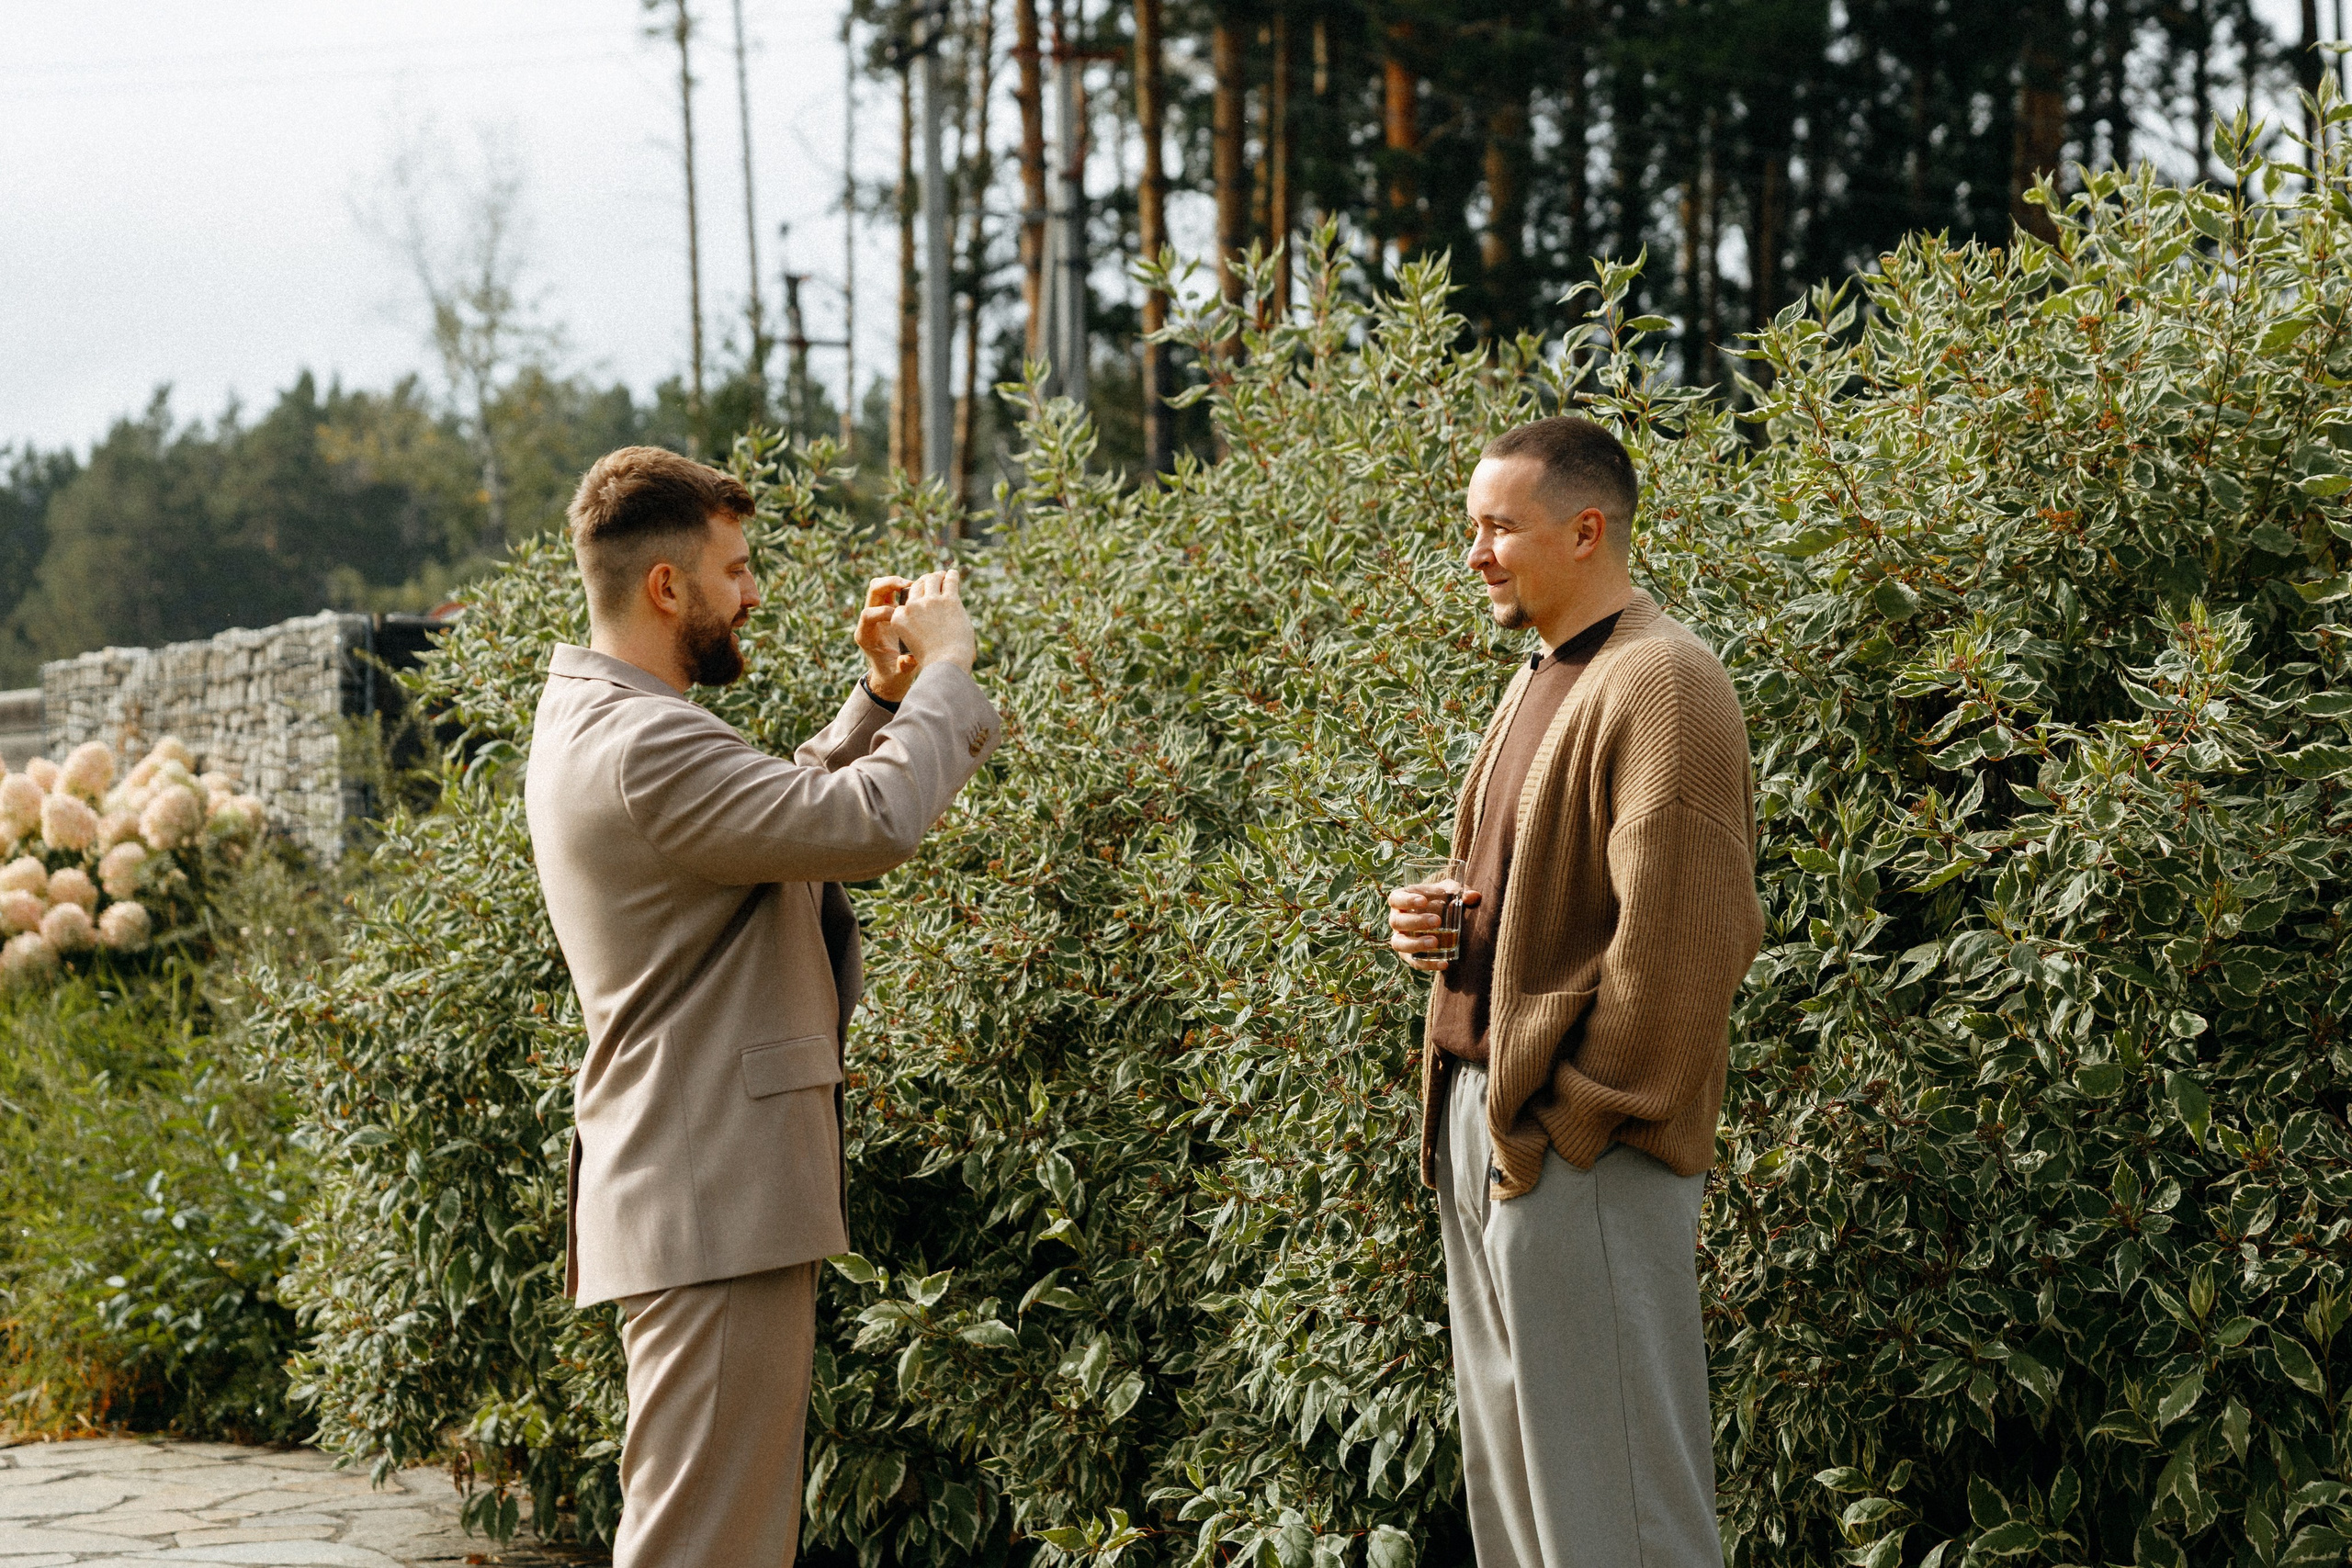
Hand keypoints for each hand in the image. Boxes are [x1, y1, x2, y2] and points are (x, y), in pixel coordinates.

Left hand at [856, 576, 918, 700]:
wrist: (891, 674)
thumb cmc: (894, 675)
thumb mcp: (899, 675)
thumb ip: (904, 666)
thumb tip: (908, 659)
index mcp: (866, 636)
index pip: (868, 614)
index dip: (883, 612)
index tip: (900, 617)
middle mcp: (869, 620)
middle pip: (873, 591)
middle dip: (889, 584)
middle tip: (909, 585)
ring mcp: (878, 612)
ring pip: (881, 586)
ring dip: (897, 582)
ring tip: (916, 586)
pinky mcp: (889, 609)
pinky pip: (892, 590)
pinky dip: (905, 587)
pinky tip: (920, 592)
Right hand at [889, 569, 977, 675]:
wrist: (946, 663)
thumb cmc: (931, 659)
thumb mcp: (911, 642)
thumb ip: (914, 626)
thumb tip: (922, 617)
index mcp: (899, 618)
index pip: (905, 600)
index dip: (914, 596)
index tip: (920, 595)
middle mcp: (912, 607)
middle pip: (917, 586)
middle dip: (925, 581)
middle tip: (933, 579)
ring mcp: (931, 602)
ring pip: (932, 579)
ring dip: (937, 576)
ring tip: (943, 575)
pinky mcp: (950, 600)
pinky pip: (950, 581)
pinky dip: (952, 576)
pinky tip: (953, 573)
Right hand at [1388, 881, 1479, 972]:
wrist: (1441, 916)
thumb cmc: (1441, 899)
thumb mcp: (1450, 891)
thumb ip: (1461, 891)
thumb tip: (1473, 897)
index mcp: (1401, 900)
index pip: (1396, 899)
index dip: (1406, 900)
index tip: (1423, 901)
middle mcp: (1397, 920)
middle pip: (1397, 921)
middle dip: (1416, 922)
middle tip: (1437, 921)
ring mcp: (1401, 939)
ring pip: (1399, 943)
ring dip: (1416, 944)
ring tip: (1435, 943)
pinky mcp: (1409, 956)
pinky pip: (1414, 962)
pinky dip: (1428, 964)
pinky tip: (1444, 963)